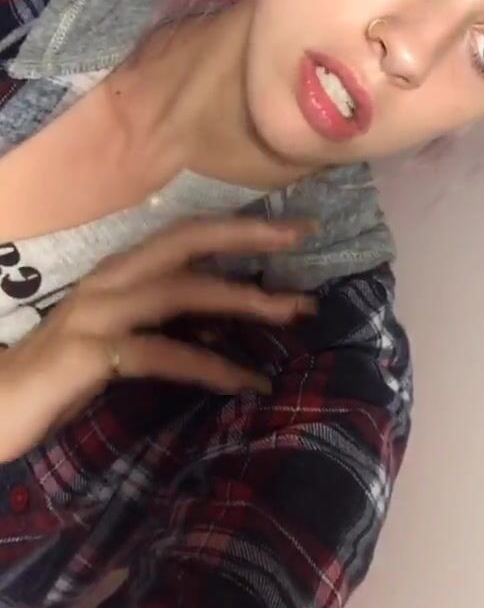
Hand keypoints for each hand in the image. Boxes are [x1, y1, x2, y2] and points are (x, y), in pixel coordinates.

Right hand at [0, 216, 315, 461]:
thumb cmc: (56, 378)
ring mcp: (96, 314)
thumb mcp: (116, 340)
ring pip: (181, 292)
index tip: (293, 228)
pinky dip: (210, 365)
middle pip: (186, 243)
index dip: (238, 226)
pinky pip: (162, 353)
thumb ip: (160, 320)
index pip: (184, 234)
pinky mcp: (89, 354)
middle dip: (248, 236)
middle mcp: (108, 281)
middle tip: (304, 238)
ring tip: (293, 313)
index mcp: (116, 273)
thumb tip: (222, 317)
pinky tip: (246, 380)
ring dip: (243, 300)